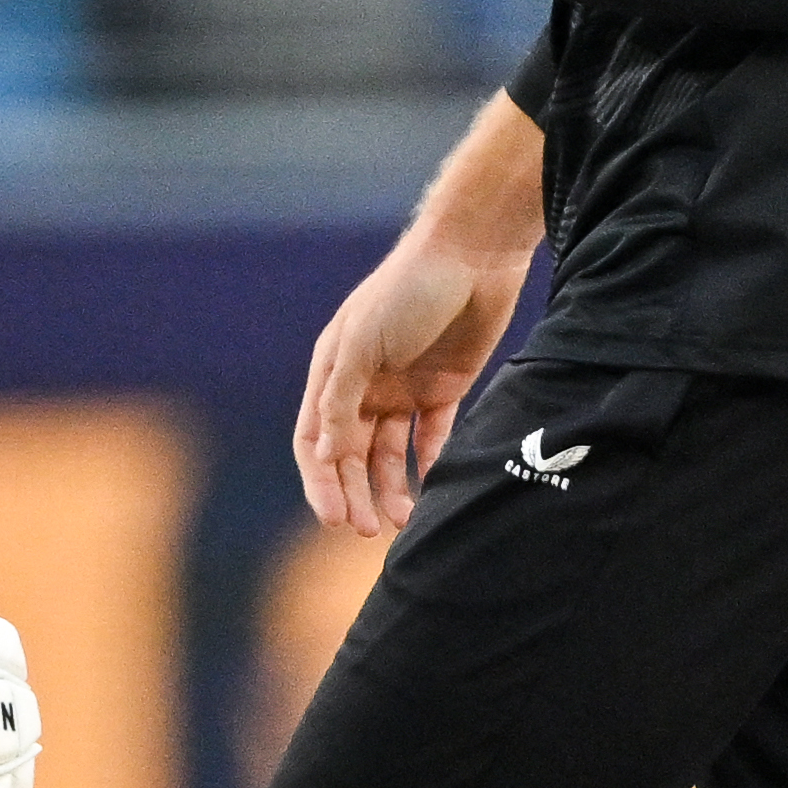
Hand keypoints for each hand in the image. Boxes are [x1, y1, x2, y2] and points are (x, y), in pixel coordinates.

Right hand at [295, 232, 533, 536]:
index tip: (335, 518)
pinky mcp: (444, 389)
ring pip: (388, 452)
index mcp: (332, 371)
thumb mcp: (363, 342)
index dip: (320, 480)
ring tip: (404, 521)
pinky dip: (430, 466)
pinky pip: (432, 438)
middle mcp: (363, 385)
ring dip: (390, 488)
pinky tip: (435, 491)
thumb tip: (322, 453)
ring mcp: (403, 388)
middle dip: (354, 492)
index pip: (315, 438)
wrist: (472, 256)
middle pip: (350, 453)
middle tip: (367, 531)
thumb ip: (342, 398)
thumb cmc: (407, 291)